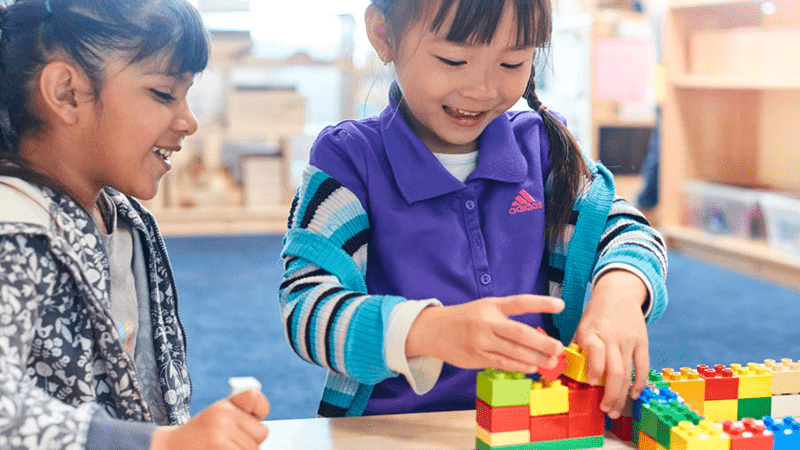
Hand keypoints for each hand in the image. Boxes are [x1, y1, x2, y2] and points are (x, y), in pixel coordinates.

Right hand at [151, 389, 269, 449]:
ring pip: (254, 448)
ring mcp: (221, 432)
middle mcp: (224, 414)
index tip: (253, 417)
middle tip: (228, 444)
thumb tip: (262, 430)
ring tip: (220, 449)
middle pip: (261, 433)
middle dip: (250, 442)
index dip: (259, 409)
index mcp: (224, 405)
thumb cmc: (198, 439)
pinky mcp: (220, 447)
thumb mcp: (217, 421)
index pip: (255, 398)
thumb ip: (239, 419)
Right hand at [405, 295, 564, 373]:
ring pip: (513, 352)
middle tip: (559, 348)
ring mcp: (480, 341)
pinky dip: (519, 366)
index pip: (519, 303)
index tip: (561, 305)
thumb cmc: (465, 318)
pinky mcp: (476, 357)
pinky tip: (532, 367)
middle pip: (519, 332)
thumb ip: (507, 316)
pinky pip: (502, 363)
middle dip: (542, 342)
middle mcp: (486, 322)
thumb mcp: (485, 308)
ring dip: (535, 358)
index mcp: (491, 305)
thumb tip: (537, 334)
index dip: (541, 303)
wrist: (433, 330)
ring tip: (551, 362)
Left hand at [572, 269, 648, 418]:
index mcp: (592, 332)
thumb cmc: (596, 314)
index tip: (592, 383)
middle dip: (611, 394)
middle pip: (615, 370)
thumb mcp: (581, 325)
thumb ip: (576, 346)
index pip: (596, 352)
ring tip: (615, 409)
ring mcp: (629, 341)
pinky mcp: (642, 342)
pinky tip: (633, 394)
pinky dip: (639, 383)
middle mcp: (611, 337)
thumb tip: (561, 367)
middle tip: (605, 409)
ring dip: (622, 395)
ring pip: (628, 372)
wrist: (619, 293)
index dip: (595, 369)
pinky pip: (643, 366)